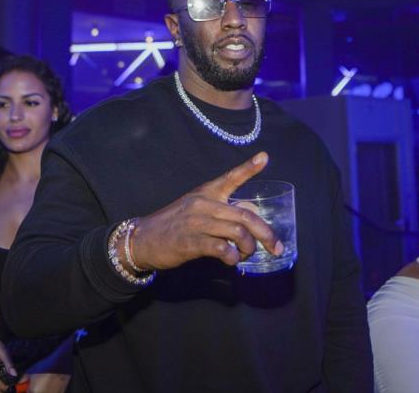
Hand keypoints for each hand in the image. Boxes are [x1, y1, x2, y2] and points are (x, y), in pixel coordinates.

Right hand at [130, 151, 282, 270]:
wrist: (143, 238)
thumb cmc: (174, 224)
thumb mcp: (196, 208)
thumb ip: (220, 210)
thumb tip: (248, 217)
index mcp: (206, 192)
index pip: (230, 177)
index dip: (248, 168)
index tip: (265, 157)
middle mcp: (204, 204)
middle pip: (245, 215)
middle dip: (266, 233)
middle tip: (276, 246)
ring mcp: (197, 223)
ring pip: (238, 232)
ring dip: (248, 248)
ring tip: (245, 255)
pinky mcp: (191, 242)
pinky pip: (222, 248)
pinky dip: (232, 257)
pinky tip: (231, 260)